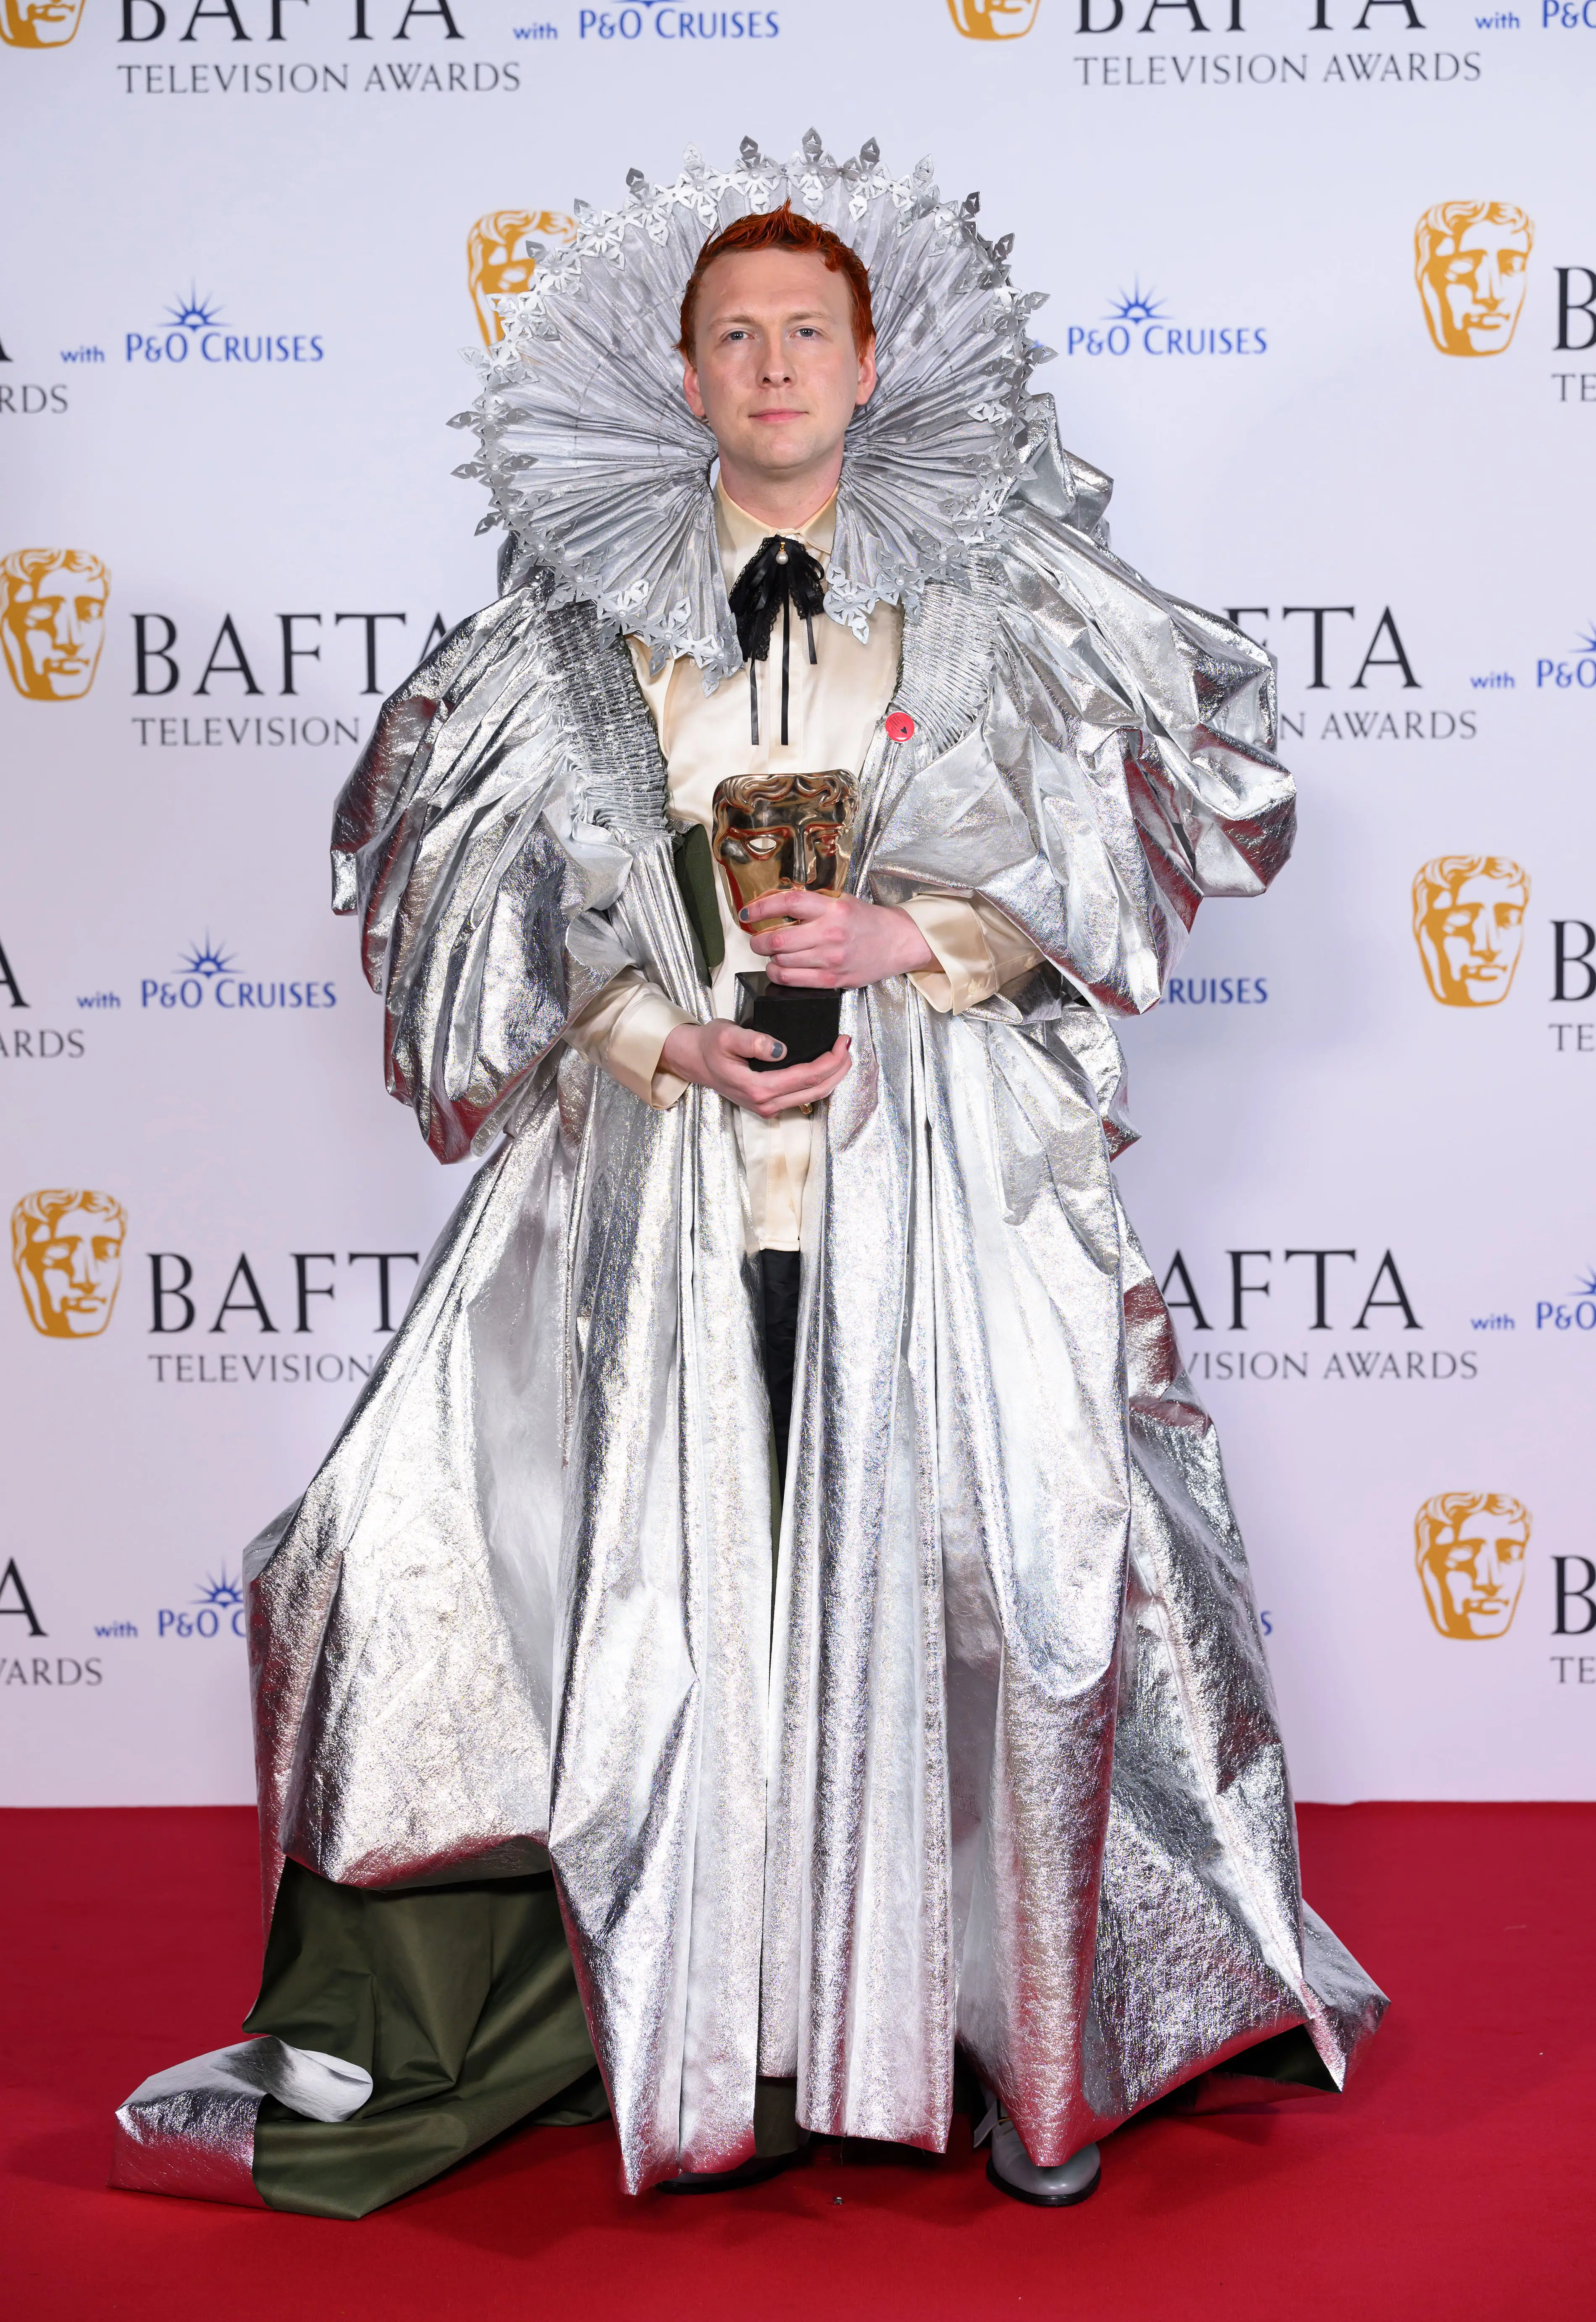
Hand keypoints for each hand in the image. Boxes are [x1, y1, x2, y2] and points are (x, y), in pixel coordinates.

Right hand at [660, 1019, 852, 1119]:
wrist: (694, 1060)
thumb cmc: (710, 1046)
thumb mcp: (726, 1035)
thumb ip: (753, 1042)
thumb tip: (780, 1049)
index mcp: (758, 1087)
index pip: (807, 1076)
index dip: (830, 1060)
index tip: (842, 1041)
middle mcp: (766, 1103)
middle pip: (816, 1090)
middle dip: (838, 1069)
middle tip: (848, 1046)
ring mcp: (768, 1107)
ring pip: (812, 1096)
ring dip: (832, 1077)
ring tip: (843, 1055)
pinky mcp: (769, 1104)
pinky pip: (803, 1096)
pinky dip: (820, 1082)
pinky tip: (826, 1067)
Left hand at [740, 890, 935, 987]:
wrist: (897, 942)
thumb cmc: (867, 921)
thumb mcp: (841, 901)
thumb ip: (811, 904)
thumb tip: (773, 906)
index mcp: (832, 909)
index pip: (787, 904)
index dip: (761, 908)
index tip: (747, 913)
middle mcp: (830, 934)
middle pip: (777, 939)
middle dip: (757, 941)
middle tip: (755, 939)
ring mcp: (831, 960)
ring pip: (781, 962)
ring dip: (769, 959)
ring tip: (772, 954)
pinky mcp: (832, 980)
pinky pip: (792, 980)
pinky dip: (778, 974)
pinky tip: (779, 968)